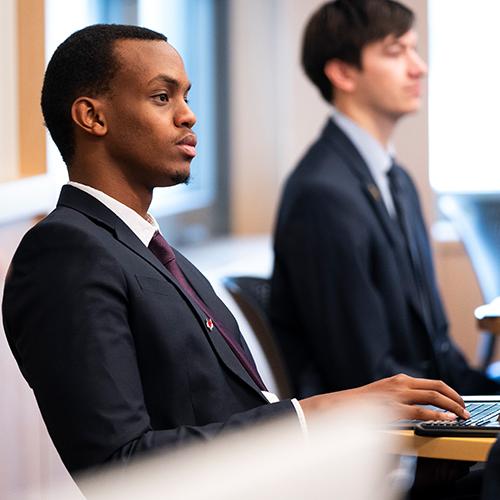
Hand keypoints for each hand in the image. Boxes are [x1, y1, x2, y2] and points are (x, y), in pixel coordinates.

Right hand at [299, 374, 469, 420]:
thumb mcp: (384, 394)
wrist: (340, 406)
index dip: (449, 392)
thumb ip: (400, 396)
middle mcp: (400, 384)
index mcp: (399, 380)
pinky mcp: (393, 408)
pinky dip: (437, 415)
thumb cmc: (361, 404)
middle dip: (455, 398)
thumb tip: (418, 404)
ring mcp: (397, 395)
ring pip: (433, 396)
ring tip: (461, 415)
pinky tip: (446, 420)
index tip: (458, 401)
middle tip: (464, 409)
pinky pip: (421, 411)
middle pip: (437, 386)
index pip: (432, 383)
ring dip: (451, 406)